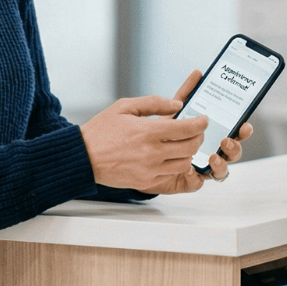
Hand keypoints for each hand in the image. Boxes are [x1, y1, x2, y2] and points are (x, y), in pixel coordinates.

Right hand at [80, 91, 207, 192]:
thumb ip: (154, 103)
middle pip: (191, 147)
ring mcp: (150, 170)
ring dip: (188, 153)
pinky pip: (170, 174)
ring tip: (182, 144)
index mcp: (148, 132)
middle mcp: (152, 153)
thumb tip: (177, 104)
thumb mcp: (125, 106)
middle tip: (196, 131)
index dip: (200, 123)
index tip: (203, 120)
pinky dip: (174, 165)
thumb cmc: (101, 131)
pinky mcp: (146, 182)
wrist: (83, 157)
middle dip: (198, 137)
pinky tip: (169, 156)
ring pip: (184, 163)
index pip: (187, 129)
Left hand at [164, 70, 251, 184]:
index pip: (234, 133)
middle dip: (235, 148)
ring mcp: (201, 167)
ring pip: (220, 171)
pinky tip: (190, 170)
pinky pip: (197, 183)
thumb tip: (198, 73)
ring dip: (221, 164)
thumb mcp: (174, 110)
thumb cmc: (162, 131)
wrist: (137, 152)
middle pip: (232, 153)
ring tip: (213, 156)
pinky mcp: (187, 181)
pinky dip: (196, 178)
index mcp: (211, 135)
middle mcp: (210, 151)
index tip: (245, 125)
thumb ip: (187, 93)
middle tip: (226, 140)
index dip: (243, 131)